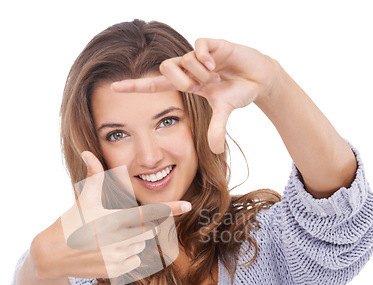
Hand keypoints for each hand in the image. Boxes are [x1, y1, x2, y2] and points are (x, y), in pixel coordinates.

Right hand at [31, 151, 190, 280]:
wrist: (52, 254)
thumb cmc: (70, 222)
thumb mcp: (84, 199)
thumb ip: (94, 176)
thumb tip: (87, 152)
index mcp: (114, 218)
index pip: (148, 213)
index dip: (170, 209)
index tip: (188, 205)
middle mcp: (118, 239)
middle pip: (149, 231)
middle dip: (141, 227)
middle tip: (119, 225)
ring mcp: (117, 257)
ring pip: (141, 246)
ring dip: (133, 242)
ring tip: (110, 239)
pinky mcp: (115, 271)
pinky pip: (134, 261)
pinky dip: (127, 257)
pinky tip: (109, 252)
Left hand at [111, 38, 277, 152]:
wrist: (259, 78)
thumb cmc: (237, 93)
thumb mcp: (224, 112)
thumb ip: (216, 129)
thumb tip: (215, 151)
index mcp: (186, 83)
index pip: (154, 85)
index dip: (135, 87)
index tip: (113, 87)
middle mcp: (188, 67)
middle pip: (167, 68)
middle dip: (181, 81)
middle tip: (200, 88)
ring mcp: (200, 55)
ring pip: (185, 59)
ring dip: (201, 73)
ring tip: (217, 76)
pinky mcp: (213, 44)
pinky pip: (198, 46)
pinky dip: (205, 58)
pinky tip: (216, 64)